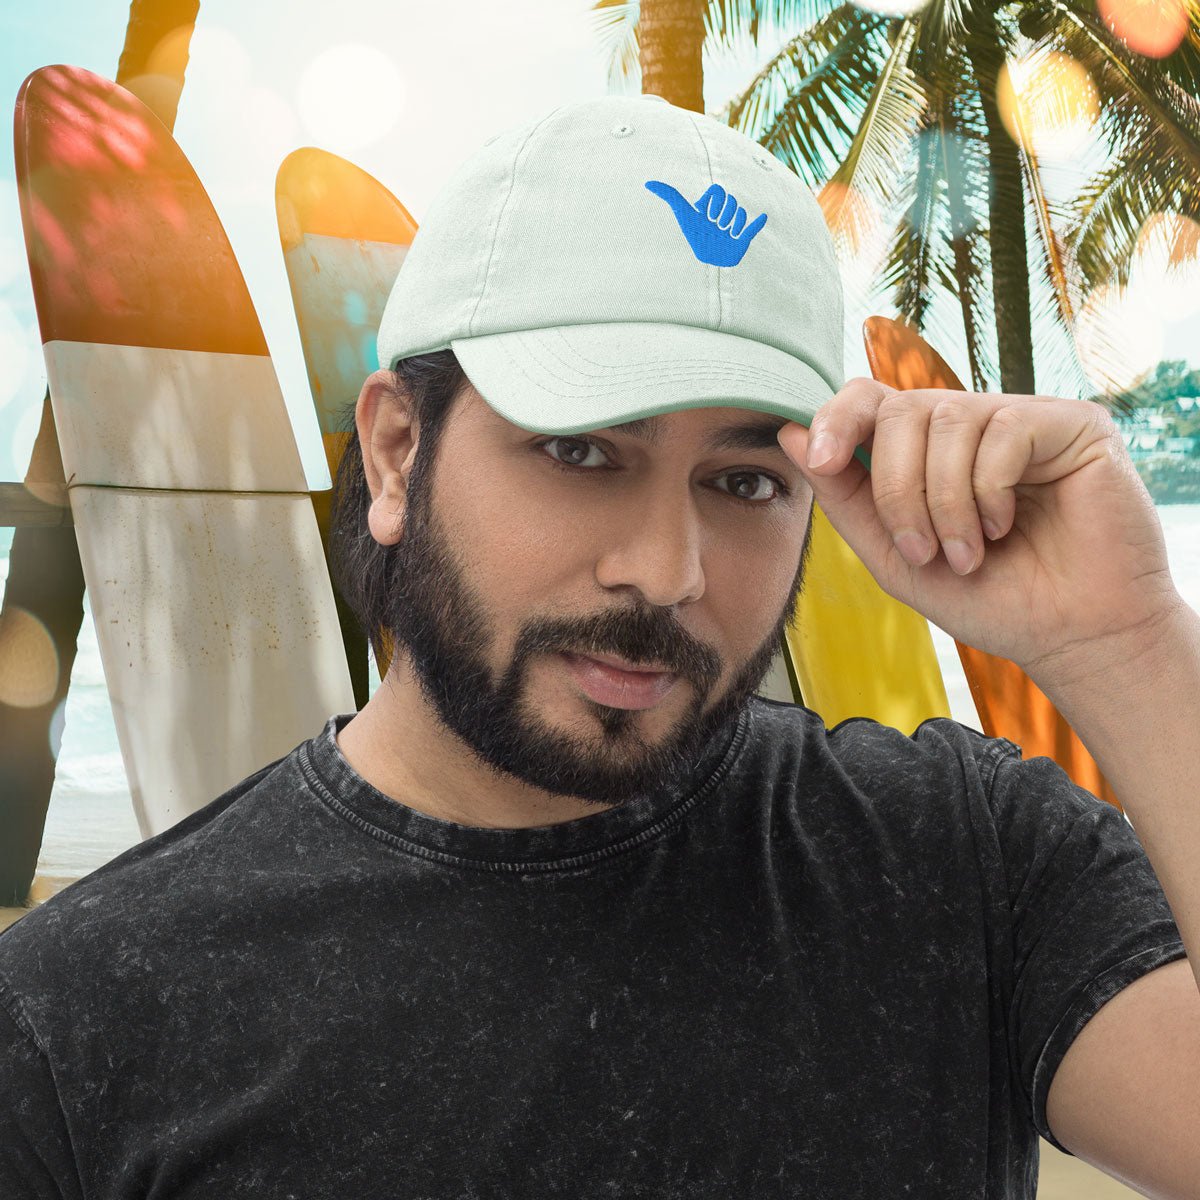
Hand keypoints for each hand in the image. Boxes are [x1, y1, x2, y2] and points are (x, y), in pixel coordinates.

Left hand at [644, 181, 766, 266]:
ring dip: (733, 223)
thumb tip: (647, 183)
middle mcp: (726, 213)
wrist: (704, 257)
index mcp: (715, 205)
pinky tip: (762, 217)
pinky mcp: (743, 238)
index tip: (705, 214)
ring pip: (740, 213)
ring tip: (725, 234)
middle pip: (731, 201)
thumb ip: (669, 196)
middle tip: (716, 227)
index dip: (713, 201)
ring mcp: (735, 225)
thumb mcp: (683, 213)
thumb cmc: (693, 234)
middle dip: (723, 213)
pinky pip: (753, 228)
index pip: (718, 191)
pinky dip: (758, 223)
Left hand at [776, 378, 1181, 683]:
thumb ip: (845, 498)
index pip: (869, 400)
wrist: (1067, 636)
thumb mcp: (894, 556)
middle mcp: (970, 423)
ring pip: (947, 419)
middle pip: (899, 410)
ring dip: (943, 501)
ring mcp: (1019, 417)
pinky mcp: (1071, 423)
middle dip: (895, 488)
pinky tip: (1006, 526)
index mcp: (925, 449)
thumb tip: (790, 434)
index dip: (836, 418)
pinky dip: (989, 490)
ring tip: (966, 553)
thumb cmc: (986, 597)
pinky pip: (1003, 429)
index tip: (820, 458)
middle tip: (920, 550)